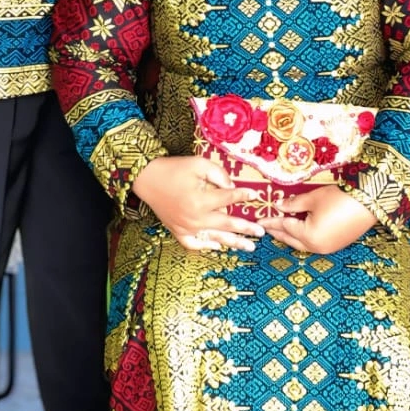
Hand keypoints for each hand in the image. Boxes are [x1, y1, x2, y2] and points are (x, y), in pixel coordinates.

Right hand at [131, 156, 264, 253]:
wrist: (147, 179)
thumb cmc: (174, 169)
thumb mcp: (198, 164)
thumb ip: (218, 174)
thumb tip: (232, 187)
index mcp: (200, 200)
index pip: (228, 199)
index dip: (243, 195)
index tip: (256, 195)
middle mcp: (194, 218)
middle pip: (226, 224)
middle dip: (246, 228)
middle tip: (261, 231)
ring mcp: (186, 228)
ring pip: (215, 238)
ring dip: (234, 242)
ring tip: (249, 246)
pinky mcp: (178, 232)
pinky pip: (195, 244)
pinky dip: (207, 246)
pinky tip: (218, 246)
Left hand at [260, 184, 375, 255]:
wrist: (369, 203)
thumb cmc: (340, 199)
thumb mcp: (314, 198)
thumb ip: (293, 204)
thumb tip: (279, 206)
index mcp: (308, 236)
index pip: (285, 227)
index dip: (272, 222)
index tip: (260, 219)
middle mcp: (316, 247)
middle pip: (291, 240)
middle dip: (278, 232)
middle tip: (266, 226)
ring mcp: (328, 248)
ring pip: (303, 244)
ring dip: (291, 237)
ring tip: (281, 228)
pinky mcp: (336, 245)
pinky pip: (314, 244)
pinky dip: (304, 238)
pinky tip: (301, 230)